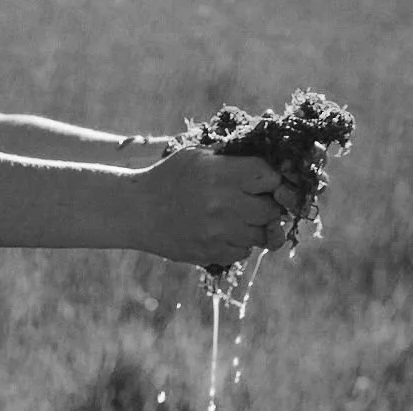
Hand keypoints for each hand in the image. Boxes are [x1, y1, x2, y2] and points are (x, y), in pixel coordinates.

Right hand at [136, 147, 289, 267]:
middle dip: (269, 205)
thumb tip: (271, 162)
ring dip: (256, 227)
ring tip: (239, 217)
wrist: (138, 210)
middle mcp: (224, 205)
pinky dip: (239, 244)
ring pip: (260, 235)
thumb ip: (234, 158)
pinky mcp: (210, 253)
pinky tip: (225, 232)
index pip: (271, 178)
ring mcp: (217, 233)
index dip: (274, 180)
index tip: (268, 182)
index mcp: (223, 174)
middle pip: (271, 210)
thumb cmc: (170, 177)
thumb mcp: (200, 155)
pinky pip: (241, 253)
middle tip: (258, 201)